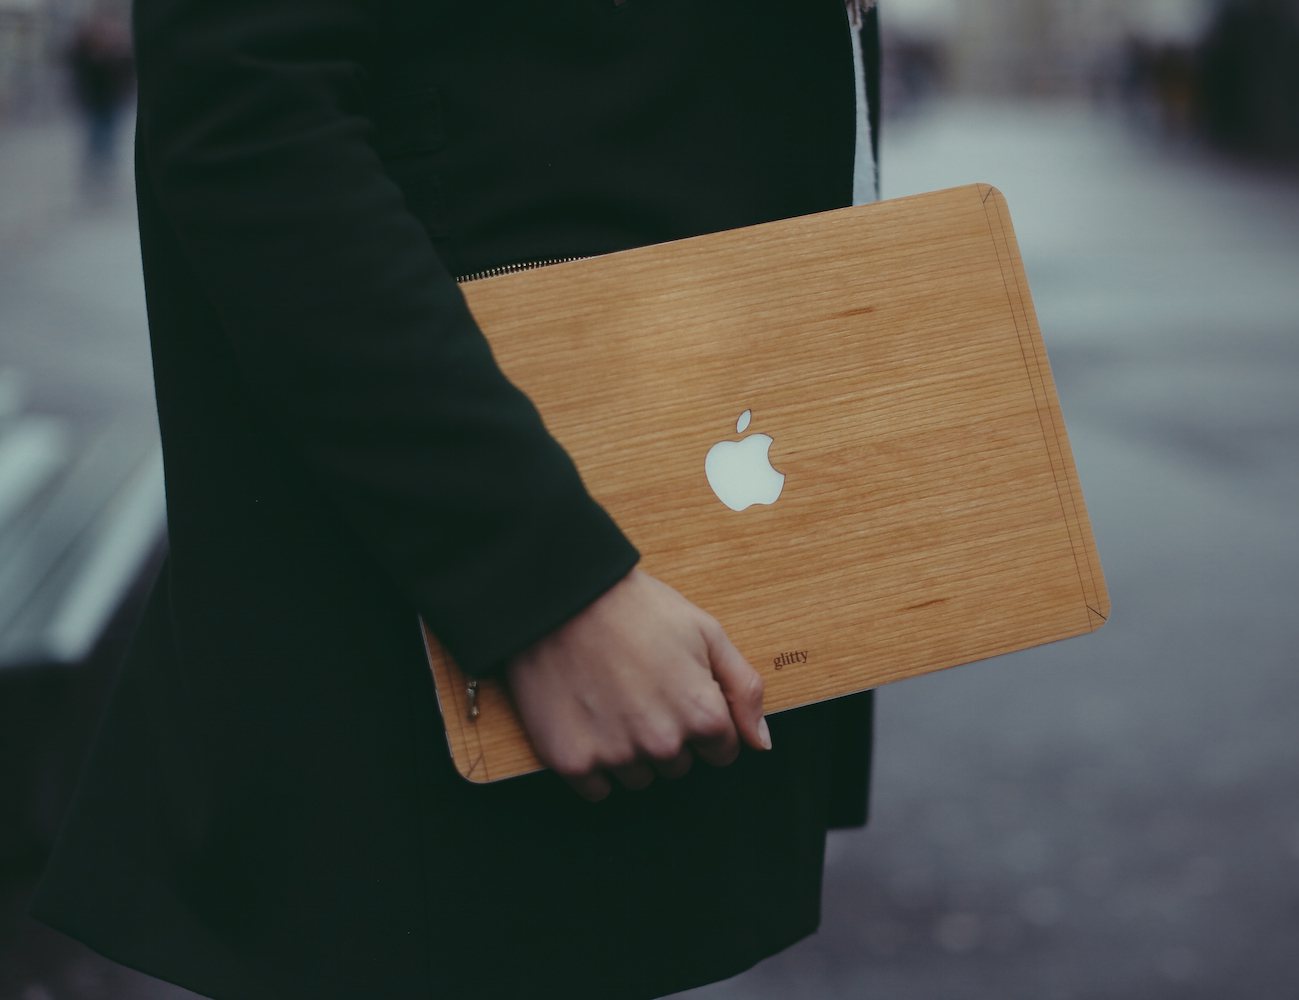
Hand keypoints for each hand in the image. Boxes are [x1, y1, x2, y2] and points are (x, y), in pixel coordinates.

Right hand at [504, 569, 770, 800]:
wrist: (563, 595)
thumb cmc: (636, 608)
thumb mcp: (707, 632)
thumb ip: (743, 690)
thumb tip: (760, 744)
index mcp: (701, 715)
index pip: (720, 751)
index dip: (702, 719)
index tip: (677, 692)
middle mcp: (661, 744)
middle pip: (678, 766)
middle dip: (667, 735)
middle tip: (640, 689)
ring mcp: (614, 755)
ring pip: (638, 777)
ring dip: (630, 750)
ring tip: (611, 699)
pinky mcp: (571, 761)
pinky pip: (595, 788)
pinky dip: (593, 761)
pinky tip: (587, 720)